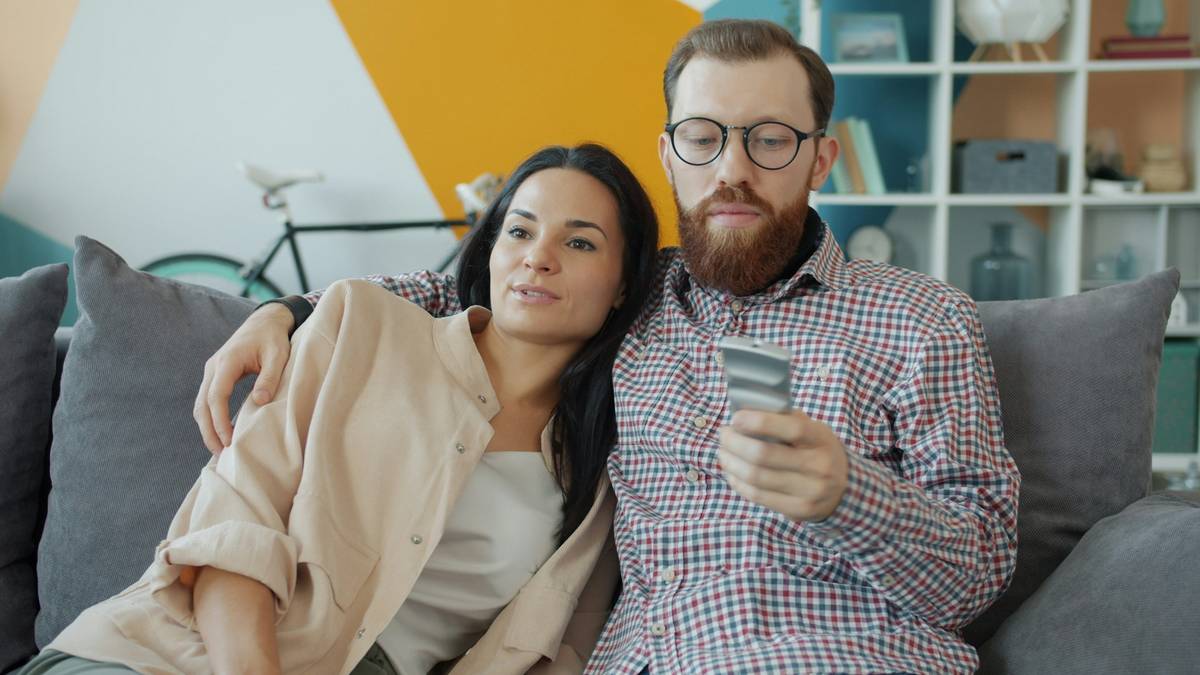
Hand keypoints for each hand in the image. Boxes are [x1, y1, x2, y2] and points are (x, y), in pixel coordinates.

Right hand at [194, 303, 294, 452]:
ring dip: (207, 427)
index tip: (228, 440)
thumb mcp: (278, 356)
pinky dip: (210, 418)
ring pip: (201, 404)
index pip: (216, 396)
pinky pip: (207, 400)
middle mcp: (213, 367)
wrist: (265, 321)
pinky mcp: (215, 375)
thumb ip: (269, 378)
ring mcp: (212, 371)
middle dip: (209, 431)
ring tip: (219, 450)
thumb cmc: (274, 338)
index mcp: (227, 361)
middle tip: (220, 455)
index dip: (219, 420)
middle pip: (202, 404)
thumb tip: (259, 402)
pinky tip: (220, 433)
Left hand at [717, 409, 848, 521]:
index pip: (791, 429)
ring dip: (731, 462)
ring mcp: (809, 492)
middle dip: (735, 442)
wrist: (845, 491)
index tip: (736, 418)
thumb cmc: (819, 452)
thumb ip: (786, 420)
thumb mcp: (814, 431)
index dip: (758, 422)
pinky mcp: (797, 510)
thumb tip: (748, 411)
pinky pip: (757, 495)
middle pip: (764, 455)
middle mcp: (819, 467)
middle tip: (724, 434)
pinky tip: (732, 472)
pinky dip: (738, 482)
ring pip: (756, 477)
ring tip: (723, 452)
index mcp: (821, 440)